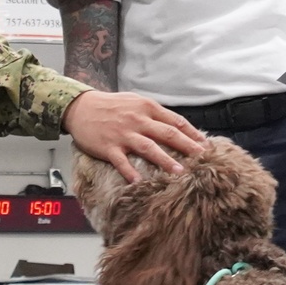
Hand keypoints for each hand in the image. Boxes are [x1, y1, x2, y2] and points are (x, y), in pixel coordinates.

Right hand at [62, 90, 205, 181]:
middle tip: (202, 158)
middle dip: (187, 147)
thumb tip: (177, 126)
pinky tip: (139, 183)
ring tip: (180, 172)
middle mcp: (137, 120)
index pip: (176, 121)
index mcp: (147, 107)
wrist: (80, 107)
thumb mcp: (135, 101)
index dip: (192, 133)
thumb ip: (154, 113)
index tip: (205, 145)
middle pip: (168, 134)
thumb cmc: (111, 105)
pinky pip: (122, 162)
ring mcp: (123, 134)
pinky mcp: (108, 147)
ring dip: (165, 160)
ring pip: (149, 148)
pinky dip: (131, 172)